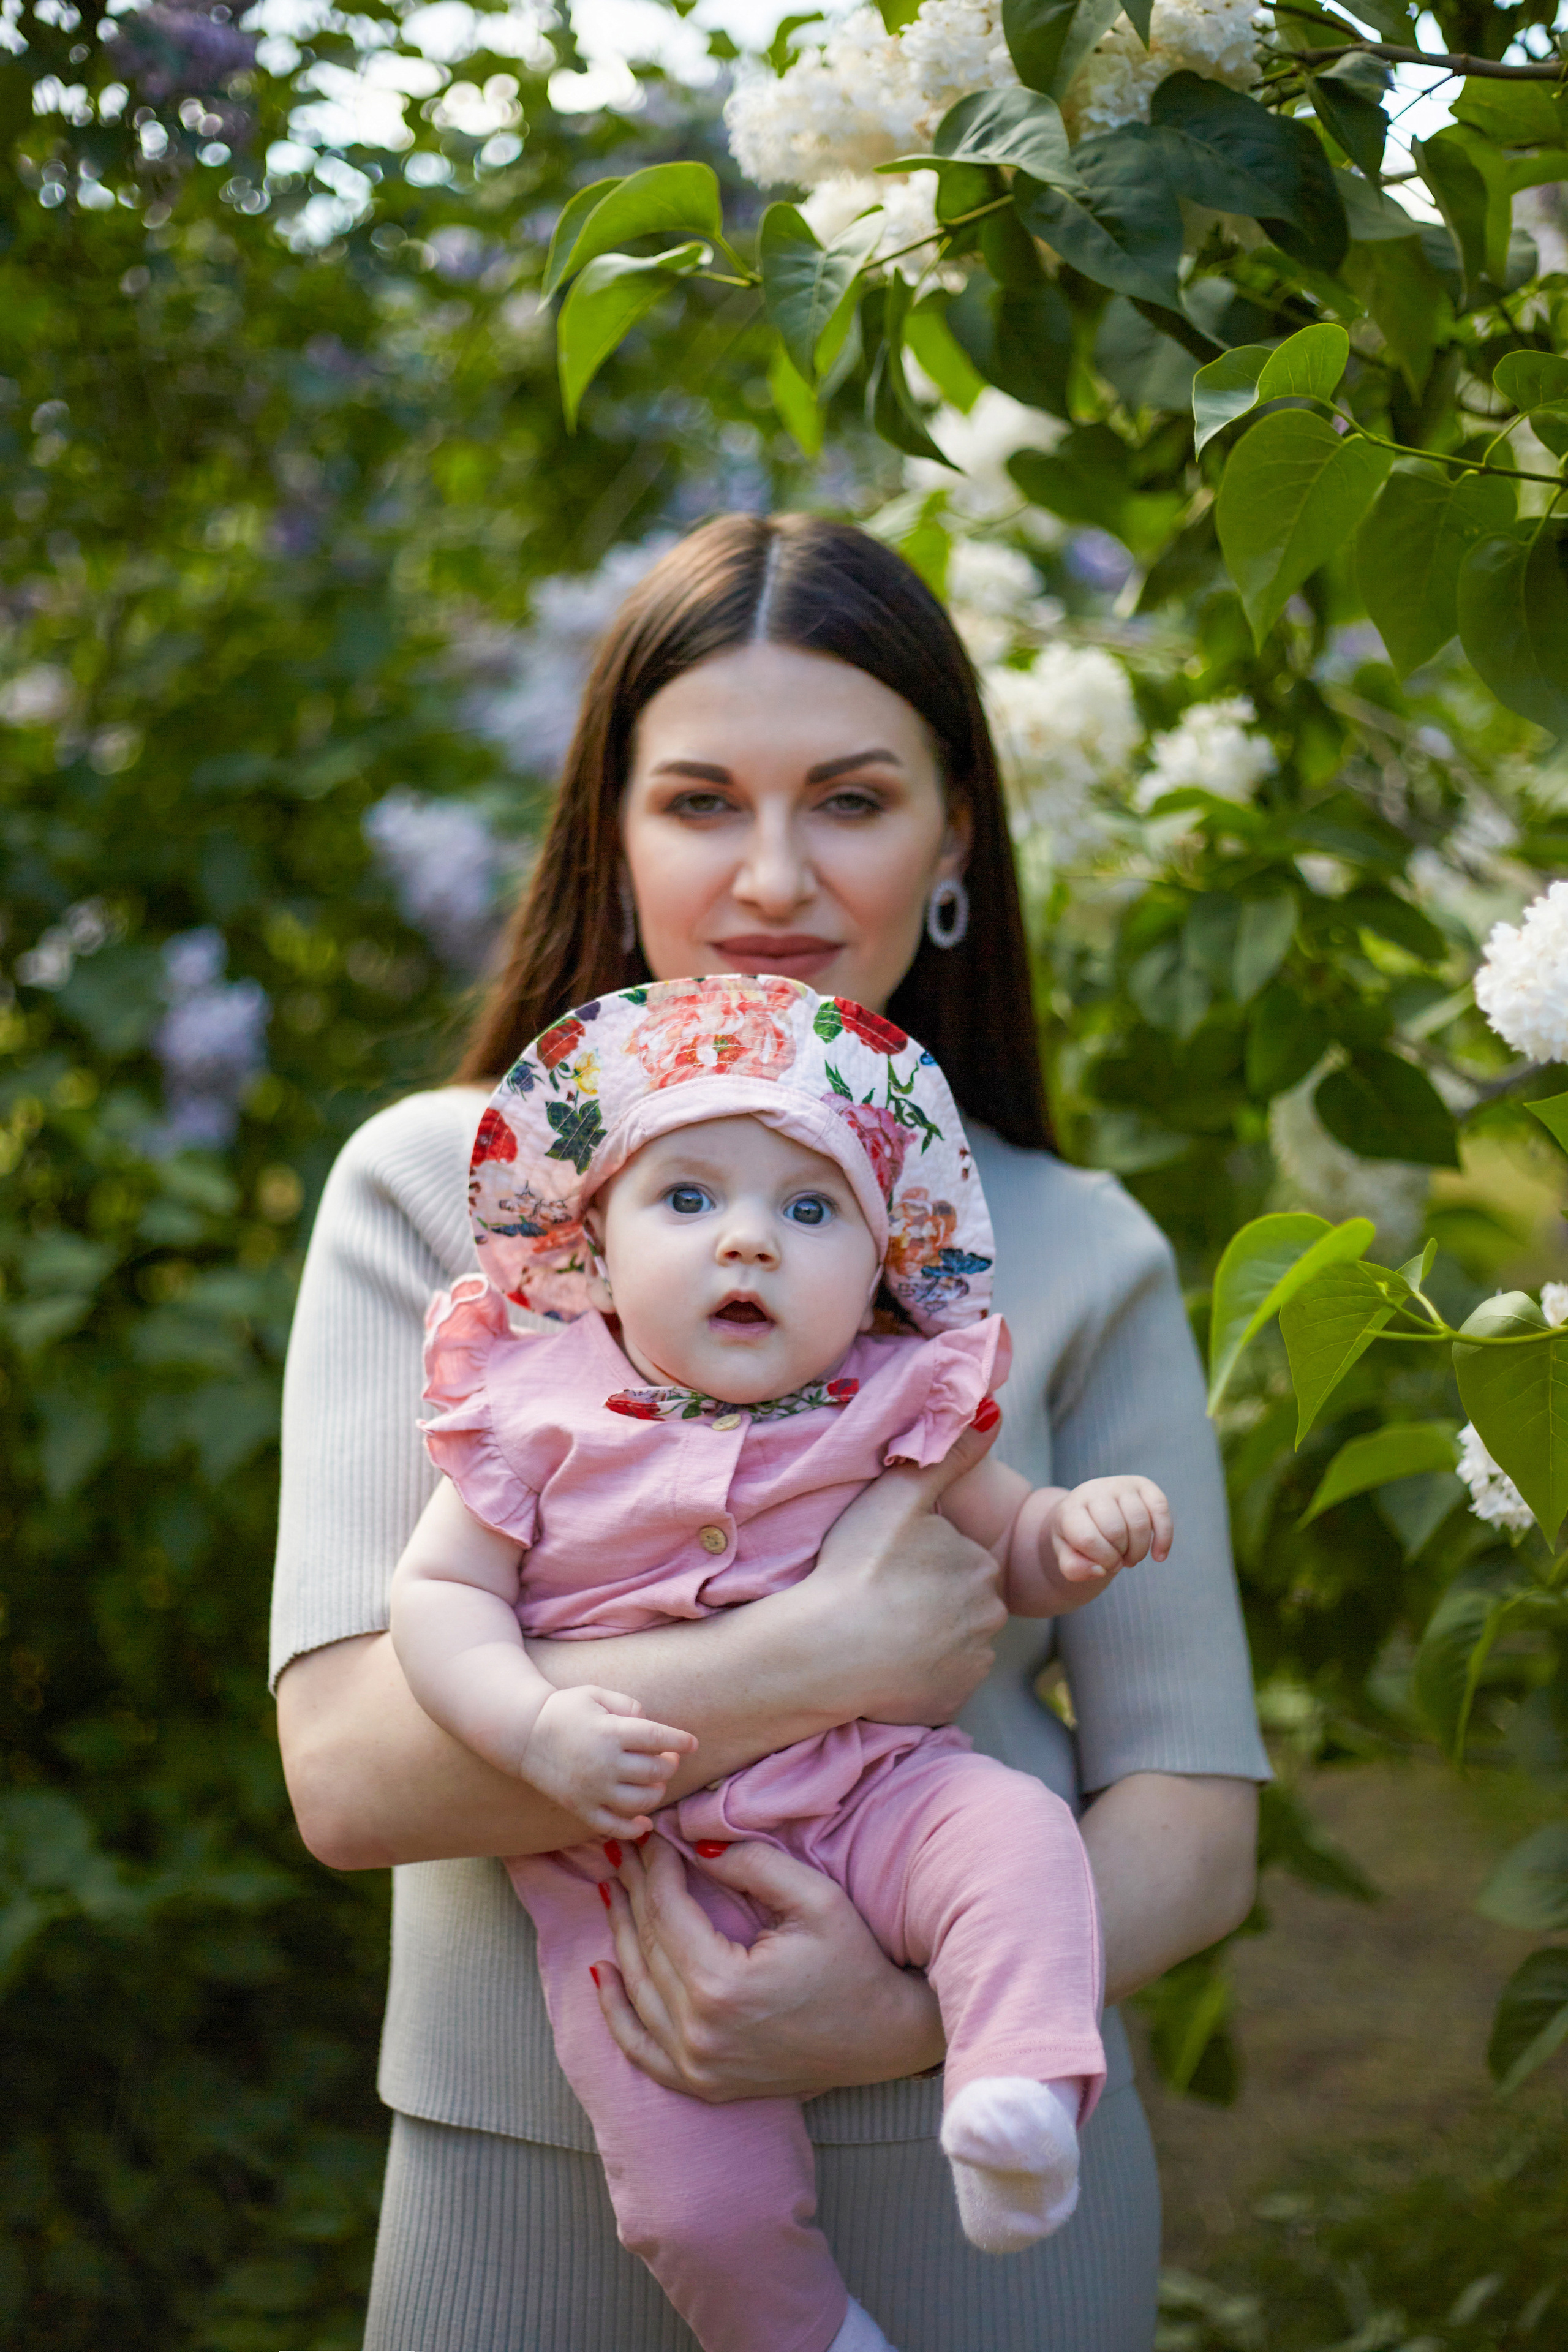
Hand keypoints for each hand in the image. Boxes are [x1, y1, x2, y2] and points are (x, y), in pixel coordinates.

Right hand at [521, 1686, 696, 1838]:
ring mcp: (592, 1790)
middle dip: (669, 1765)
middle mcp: (604, 1763)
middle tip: (667, 1759)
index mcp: (610, 1731)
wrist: (523, 1735)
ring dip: (656, 1792)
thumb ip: (627, 1705)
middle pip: (655, 1771)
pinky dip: (633, 1828)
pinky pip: (613, 1827)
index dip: (679, 1741)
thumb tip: (649, 1722)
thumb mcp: (595, 1694)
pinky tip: (644, 1822)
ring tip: (654, 1782)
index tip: (692, 1743)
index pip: (657, 1739)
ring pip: (641, 1801)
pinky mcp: (580, 1808)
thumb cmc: (564, 1710)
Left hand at [591, 1835, 944, 2101]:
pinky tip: (600, 1973)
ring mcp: (697, 2065)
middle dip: (635, 1891)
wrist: (882, 2036)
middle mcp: (699, 2032)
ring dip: (620, 1935)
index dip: (656, 1867)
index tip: (653, 1834)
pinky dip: (616, 2012)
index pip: (669, 1911)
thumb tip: (694, 1847)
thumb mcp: (814, 1898)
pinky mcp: (703, 2084)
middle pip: (647, 1946)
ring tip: (613, 1889)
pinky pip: (641, 2049)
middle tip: (624, 1851)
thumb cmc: (853, 1962)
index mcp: (722, 1985)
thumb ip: (752, 1864)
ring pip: (637, 1989)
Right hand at [792, 1413, 1007, 1726]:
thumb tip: (993, 1411)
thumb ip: (948, 1455)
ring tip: (880, 1631)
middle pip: (963, 1601)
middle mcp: (989, 1616)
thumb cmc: (856, 1568)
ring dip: (928, 1638)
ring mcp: (971, 1664)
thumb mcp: (898, 1497)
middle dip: (933, 1600)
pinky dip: (921, 1676)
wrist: (825, 1651)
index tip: (887, 1566)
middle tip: (882, 1598)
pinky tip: (886, 1665)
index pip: (959, 1558)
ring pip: (954, 1642)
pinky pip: (941, 1682)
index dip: (923, 1560)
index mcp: (980, 1564)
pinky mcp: (951, 1701)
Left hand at [1050, 1476, 1171, 1583]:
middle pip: (1116, 1531)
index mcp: (1071, 1508)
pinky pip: (1160, 1509)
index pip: (1088, 1538)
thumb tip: (1099, 1570)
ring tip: (1131, 1558)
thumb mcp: (1066, 1554)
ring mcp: (1120, 1484)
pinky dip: (1164, 1537)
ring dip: (1139, 1551)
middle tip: (1119, 1562)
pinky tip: (1159, 1556)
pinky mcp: (1143, 1485)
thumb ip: (1073, 1568)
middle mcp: (1094, 1490)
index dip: (1102, 1561)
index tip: (1104, 1567)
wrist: (1088, 1512)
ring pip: (1139, 1523)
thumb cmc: (1077, 1537)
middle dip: (1121, 1557)